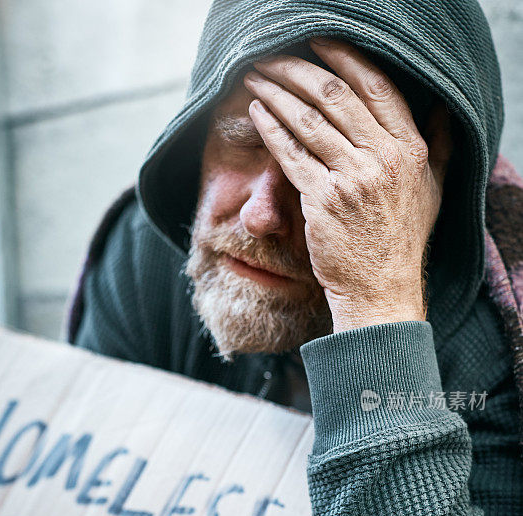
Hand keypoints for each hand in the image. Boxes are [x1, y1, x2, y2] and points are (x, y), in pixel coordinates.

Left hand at [243, 39, 452, 332]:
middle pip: (335, 96)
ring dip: (277, 93)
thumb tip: (441, 110)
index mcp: (409, 149)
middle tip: (273, 57)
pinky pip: (291, 154)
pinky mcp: (323, 200)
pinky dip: (271, 129)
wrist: (381, 289)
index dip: (344, 59)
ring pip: (309, 120)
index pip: (376, 87)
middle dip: (298, 69)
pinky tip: (257, 113)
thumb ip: (436, 145)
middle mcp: (383, 158)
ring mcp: (352, 179)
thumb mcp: (432, 190)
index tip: (318, 44)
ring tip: (257, 77)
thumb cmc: (401, 241)